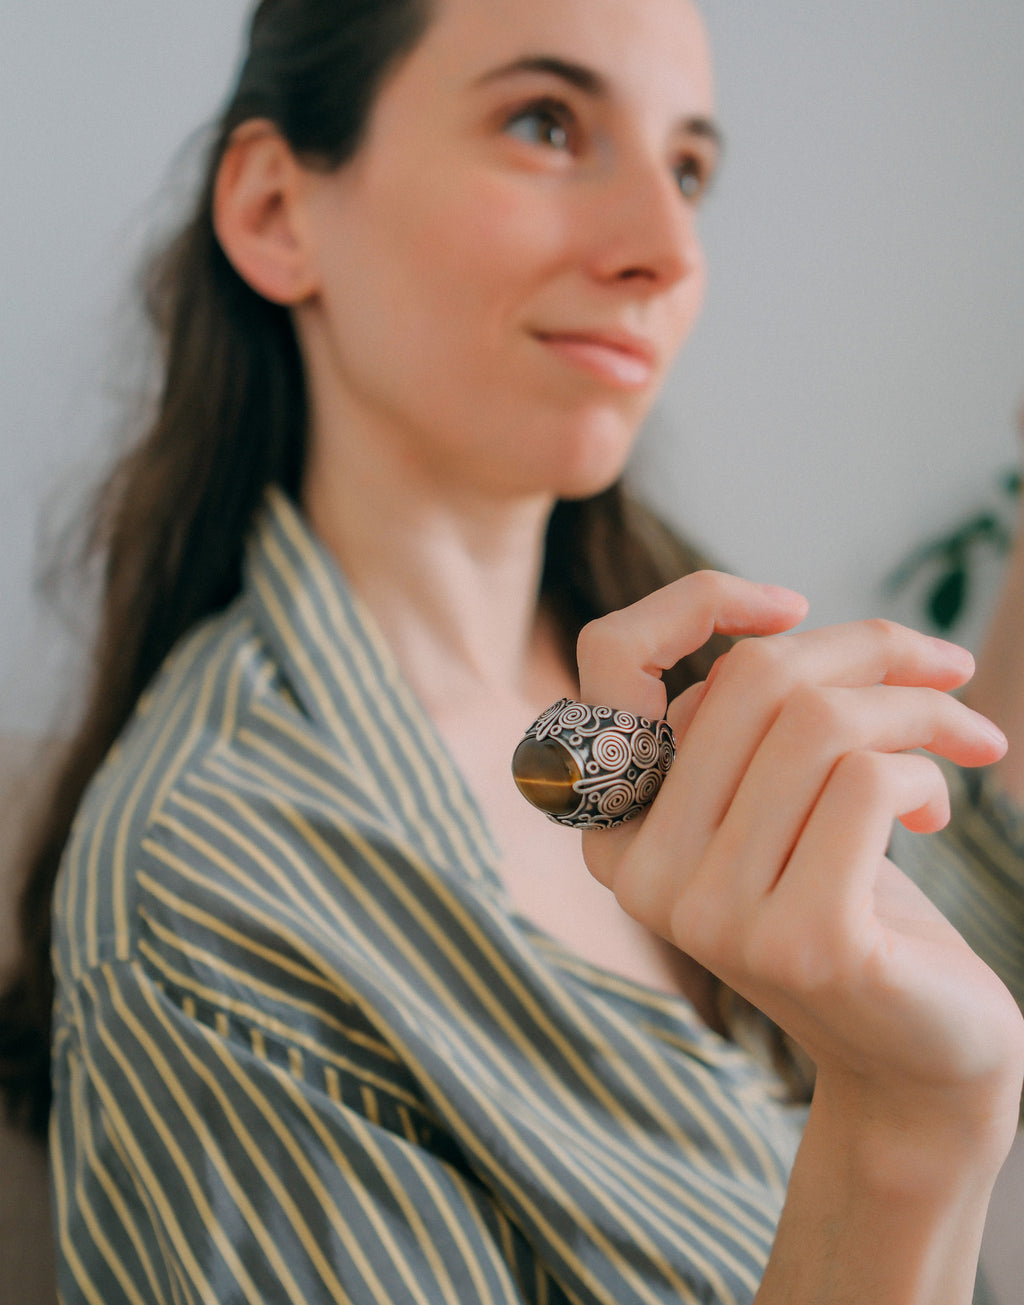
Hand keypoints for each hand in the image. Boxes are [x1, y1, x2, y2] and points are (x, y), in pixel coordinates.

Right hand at [577, 572, 1023, 1141]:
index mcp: (617, 823)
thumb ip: (742, 726)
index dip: (696, 601)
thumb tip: (777, 627)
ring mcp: (713, 914)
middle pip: (752, 678)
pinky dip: (925, 773)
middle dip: (870, 650)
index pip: (610, 658)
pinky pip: (867, 783)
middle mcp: (641, 870)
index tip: (792, 605)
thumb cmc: (848, 898)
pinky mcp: (801, 942)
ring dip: (918, 712)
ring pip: (819, 724)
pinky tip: (937, 809)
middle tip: (946, 671)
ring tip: (961, 742)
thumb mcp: (774, 800)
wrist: (916, 1051)